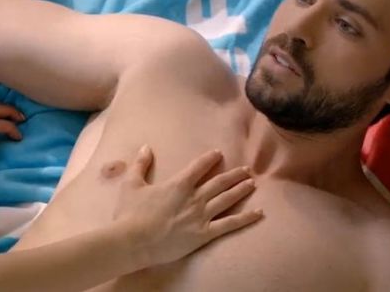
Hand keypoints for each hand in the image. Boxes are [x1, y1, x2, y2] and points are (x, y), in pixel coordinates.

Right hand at [114, 145, 262, 267]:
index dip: (210, 158)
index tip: (219, 153)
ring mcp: (201, 216)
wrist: (133, 241)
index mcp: (179, 184)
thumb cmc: (130, 213)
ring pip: (228, 199)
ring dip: (241, 190)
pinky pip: (230, 224)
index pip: (199, 166)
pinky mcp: (204, 234)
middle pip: (219, 182)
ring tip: (252, 183)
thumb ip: (140, 164)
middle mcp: (194, 197)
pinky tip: (259, 213)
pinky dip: (246, 218)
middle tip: (246, 169)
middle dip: (234, 174)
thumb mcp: (132, 184)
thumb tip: (145, 147)